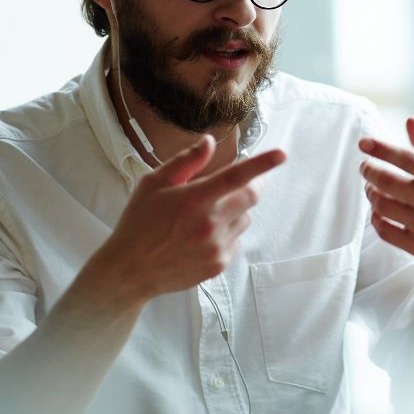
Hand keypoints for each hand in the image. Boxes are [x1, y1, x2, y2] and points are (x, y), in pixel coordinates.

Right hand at [89, 135, 285, 304]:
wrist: (131, 270)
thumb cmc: (139, 223)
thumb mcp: (153, 184)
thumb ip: (186, 162)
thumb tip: (209, 142)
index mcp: (194, 199)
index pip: (235, 176)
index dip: (261, 164)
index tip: (281, 154)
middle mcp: (210, 223)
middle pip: (251, 197)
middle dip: (255, 184)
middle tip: (245, 180)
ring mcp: (217, 246)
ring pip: (245, 218)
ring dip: (236, 210)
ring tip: (207, 214)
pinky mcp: (219, 264)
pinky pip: (236, 240)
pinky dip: (227, 232)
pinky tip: (202, 235)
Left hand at [359, 116, 413, 283]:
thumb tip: (410, 121)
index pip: (407, 159)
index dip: (381, 148)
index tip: (364, 143)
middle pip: (387, 181)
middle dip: (369, 170)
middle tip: (366, 166)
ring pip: (381, 206)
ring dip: (371, 192)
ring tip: (372, 187)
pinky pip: (384, 230)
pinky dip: (375, 217)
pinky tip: (379, 210)